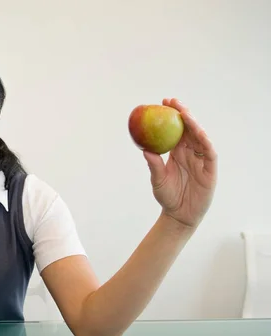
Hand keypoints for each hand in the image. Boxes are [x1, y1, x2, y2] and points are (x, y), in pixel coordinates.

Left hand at [144, 98, 217, 227]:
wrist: (179, 214)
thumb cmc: (167, 196)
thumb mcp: (157, 179)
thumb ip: (154, 165)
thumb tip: (144, 149)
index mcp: (176, 152)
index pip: (175, 130)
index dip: (171, 116)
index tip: (162, 103)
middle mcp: (190, 153)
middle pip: (188, 129)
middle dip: (182, 113)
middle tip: (172, 101)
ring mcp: (201, 160)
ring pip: (199, 137)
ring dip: (193, 124)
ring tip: (184, 113)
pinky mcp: (210, 169)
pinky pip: (209, 152)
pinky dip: (205, 141)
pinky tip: (199, 133)